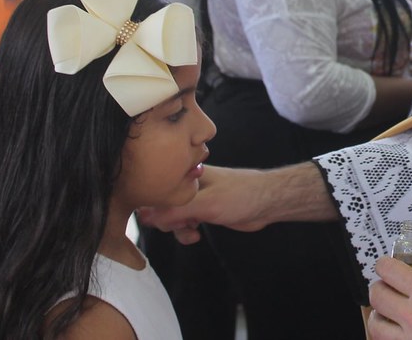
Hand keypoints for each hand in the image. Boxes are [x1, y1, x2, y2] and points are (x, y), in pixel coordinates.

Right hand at [138, 162, 337, 244]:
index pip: (157, 188)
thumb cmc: (241, 196)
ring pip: (172, 216)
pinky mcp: (204, 210)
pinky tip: (196, 235)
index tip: (162, 219)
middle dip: (168, 220)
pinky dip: (186, 231)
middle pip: (161, 205)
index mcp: (186, 175)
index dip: (153, 206)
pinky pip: (184, 223)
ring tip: (192, 232)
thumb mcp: (204, 205)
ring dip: (178, 228)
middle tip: (184, 224)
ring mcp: (196, 198)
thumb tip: (143, 216)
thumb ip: (173, 211)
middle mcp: (188, 185)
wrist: (268, 203)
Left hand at [368, 257, 411, 339]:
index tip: (386, 265)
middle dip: (380, 288)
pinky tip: (401, 332)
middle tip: (387, 287)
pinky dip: (392, 336)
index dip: (384, 265)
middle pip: (376, 296)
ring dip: (380, 316)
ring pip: (375, 326)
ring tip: (389, 313)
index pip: (388, 271)